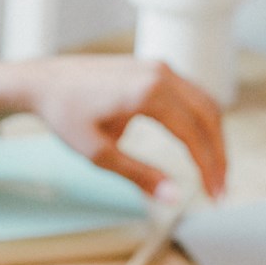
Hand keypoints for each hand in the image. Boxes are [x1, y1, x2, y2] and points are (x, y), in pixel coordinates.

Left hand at [0, 53, 225, 200]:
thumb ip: (139, 175)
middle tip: (220, 191)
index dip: (209, 167)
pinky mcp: (155, 69)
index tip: (215, 196)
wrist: (45, 82)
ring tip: (213, 172)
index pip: (194, 133)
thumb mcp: (99, 155)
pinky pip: (191, 95)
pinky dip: (201, 121)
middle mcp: (161, 73)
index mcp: (149, 92)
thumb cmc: (66, 116)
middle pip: (208, 115)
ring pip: (204, 103)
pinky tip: (200, 146)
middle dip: (219, 155)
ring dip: (213, 138)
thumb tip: (174, 197)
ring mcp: (160, 67)